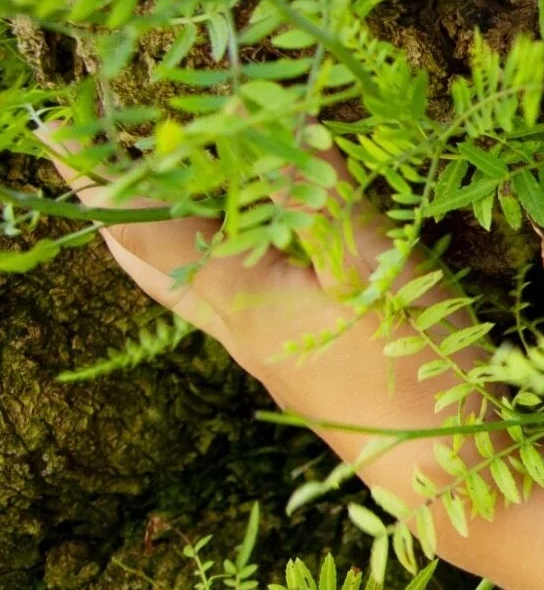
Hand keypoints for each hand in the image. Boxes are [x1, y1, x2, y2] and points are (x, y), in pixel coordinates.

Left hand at [34, 114, 514, 525]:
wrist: (441, 463)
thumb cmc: (416, 368)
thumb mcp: (381, 270)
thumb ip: (331, 198)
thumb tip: (292, 126)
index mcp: (241, 299)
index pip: (146, 228)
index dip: (98, 176)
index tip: (57, 129)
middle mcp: (233, 324)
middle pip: (144, 261)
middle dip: (109, 205)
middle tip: (85, 153)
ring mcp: (258, 345)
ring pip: (181, 279)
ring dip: (155, 227)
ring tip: (150, 181)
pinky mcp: (289, 353)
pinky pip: (224, 290)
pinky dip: (206, 247)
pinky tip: (239, 230)